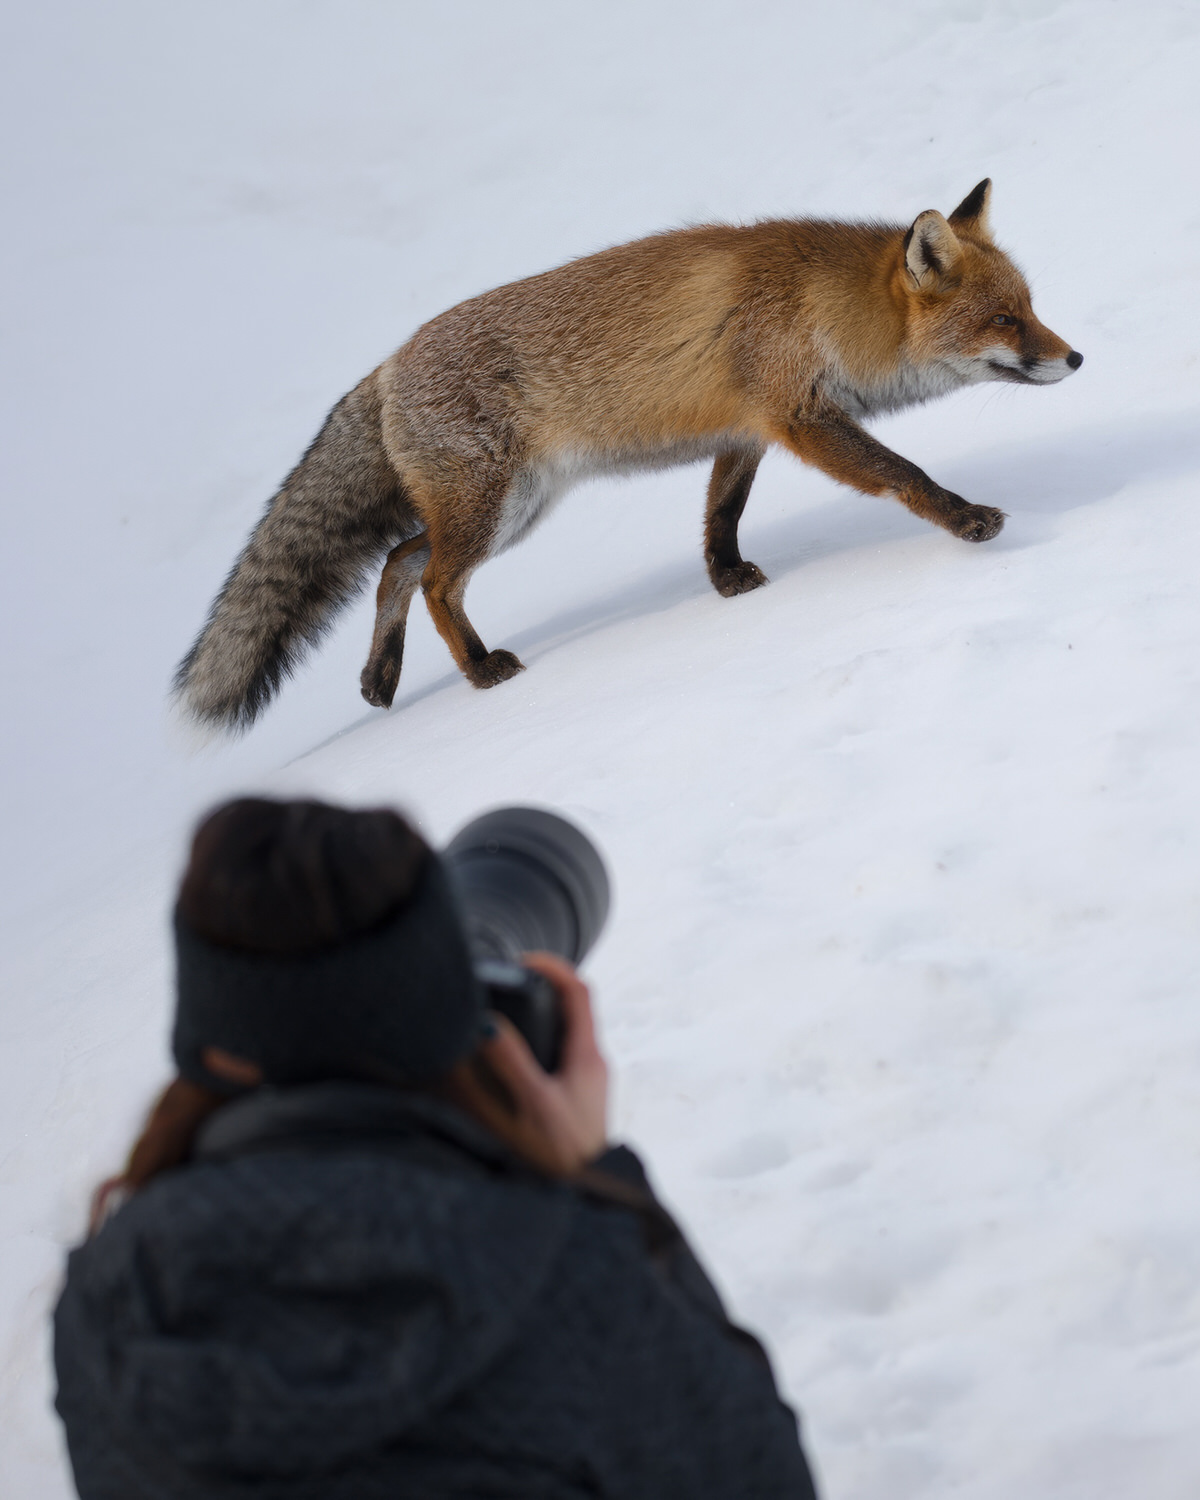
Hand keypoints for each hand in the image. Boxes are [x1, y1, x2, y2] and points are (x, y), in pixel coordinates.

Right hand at [447, 953, 607, 1175]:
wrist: (588, 1200)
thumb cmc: (564, 1157)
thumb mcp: (533, 1105)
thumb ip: (510, 1062)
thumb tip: (488, 1023)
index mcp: (589, 1057)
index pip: (579, 991)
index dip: (553, 967)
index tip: (523, 959)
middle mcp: (593, 1064)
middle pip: (572, 1008)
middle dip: (541, 990)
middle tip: (507, 985)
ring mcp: (587, 1082)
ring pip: (564, 1034)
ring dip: (538, 1019)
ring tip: (504, 1017)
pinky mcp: (577, 1100)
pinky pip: (558, 1059)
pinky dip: (536, 1047)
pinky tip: (511, 1063)